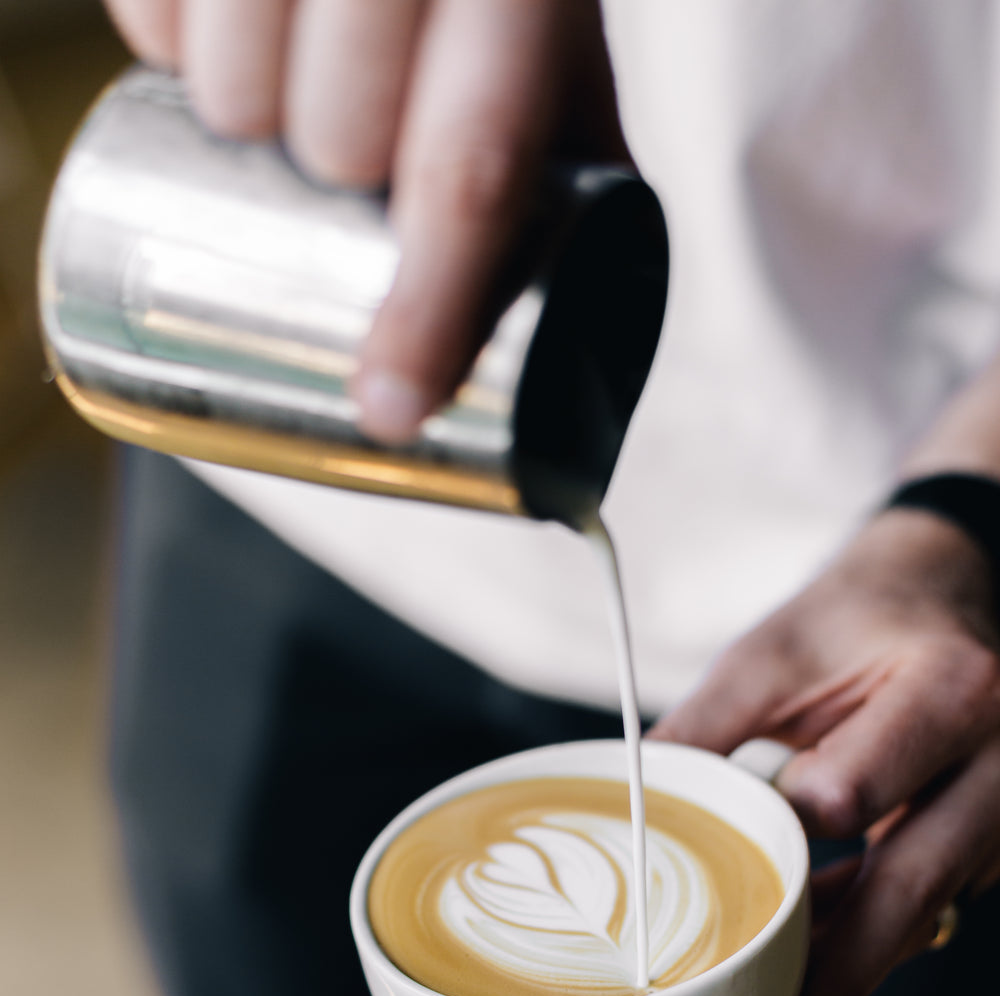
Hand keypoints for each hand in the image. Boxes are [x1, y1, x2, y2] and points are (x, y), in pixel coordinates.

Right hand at [103, 0, 626, 440]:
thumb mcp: (561, 46)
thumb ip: (581, 159)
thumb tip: (593, 340)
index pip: (473, 172)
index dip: (429, 307)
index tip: (391, 409)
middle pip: (337, 138)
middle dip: (332, 181)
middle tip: (342, 161)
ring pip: (228, 90)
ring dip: (237, 125)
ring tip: (275, 101)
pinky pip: (147, 15)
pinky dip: (164, 44)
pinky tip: (212, 28)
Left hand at [649, 507, 999, 995]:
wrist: (943, 596)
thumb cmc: (852, 620)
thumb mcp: (771, 656)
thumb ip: (704, 732)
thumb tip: (627, 810)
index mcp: (947, 691)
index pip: (858, 791)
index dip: (788, 837)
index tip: (731, 881)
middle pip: (914, 884)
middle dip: (844, 974)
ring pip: (926, 909)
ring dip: (851, 967)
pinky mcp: (995, 840)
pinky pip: (930, 903)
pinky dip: (868, 934)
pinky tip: (816, 972)